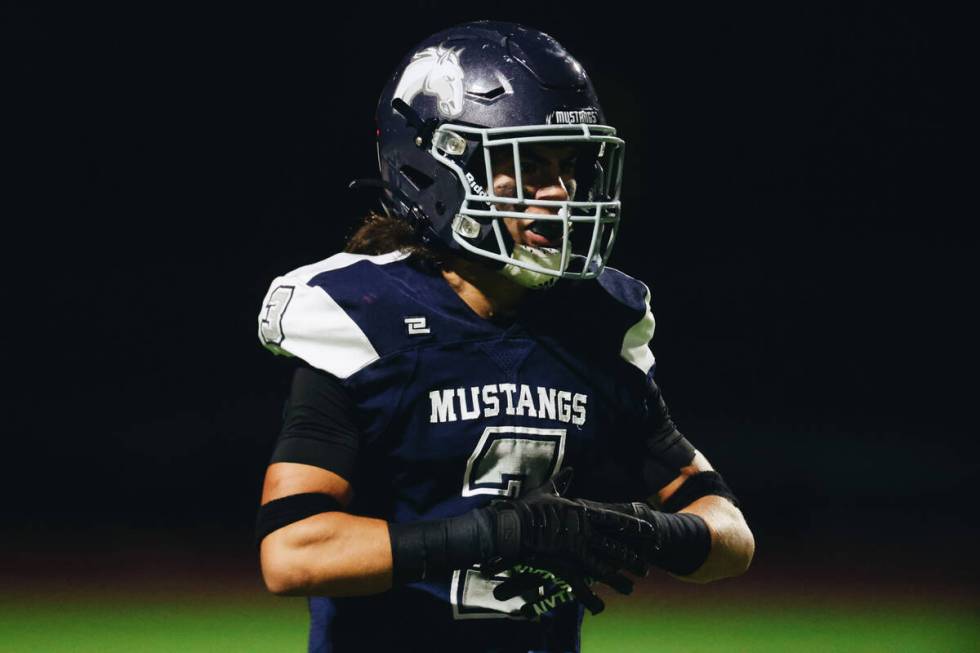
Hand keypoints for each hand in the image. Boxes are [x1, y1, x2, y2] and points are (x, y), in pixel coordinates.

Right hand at [480, 468, 650, 614]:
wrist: (511, 527)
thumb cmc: (527, 508)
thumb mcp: (546, 491)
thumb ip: (561, 482)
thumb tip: (570, 469)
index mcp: (582, 513)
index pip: (615, 520)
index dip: (634, 527)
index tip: (650, 531)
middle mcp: (584, 533)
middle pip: (615, 548)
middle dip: (631, 559)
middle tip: (646, 567)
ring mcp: (576, 551)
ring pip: (604, 569)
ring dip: (618, 580)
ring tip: (631, 588)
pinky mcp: (564, 566)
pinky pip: (580, 586)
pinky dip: (590, 598)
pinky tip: (600, 607)